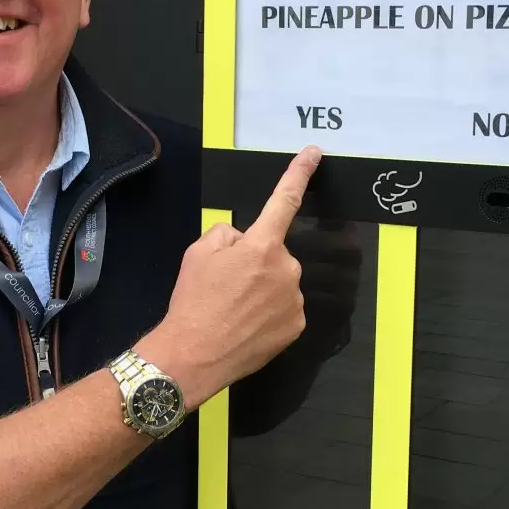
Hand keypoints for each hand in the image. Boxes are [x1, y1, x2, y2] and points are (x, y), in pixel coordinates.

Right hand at [139, 146, 323, 406]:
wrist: (194, 355)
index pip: (284, 200)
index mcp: (261, 246)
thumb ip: (227, 234)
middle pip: (274, 253)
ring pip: (281, 281)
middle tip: (228, 284)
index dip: (300, 173)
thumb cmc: (193, 301)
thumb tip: (243, 238)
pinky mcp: (297, 326)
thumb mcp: (198, 252)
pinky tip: (248, 324)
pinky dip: (270, 312)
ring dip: (264, 288)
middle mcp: (286, 269)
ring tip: (235, 309)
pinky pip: (285, 307)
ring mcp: (294, 299)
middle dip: (256, 261)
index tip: (315, 153)